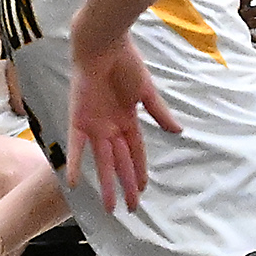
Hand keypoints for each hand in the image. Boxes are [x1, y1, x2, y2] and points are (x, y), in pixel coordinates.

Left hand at [66, 39, 180, 211]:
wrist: (104, 46)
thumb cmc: (127, 64)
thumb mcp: (147, 93)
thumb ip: (160, 113)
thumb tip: (179, 132)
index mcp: (128, 120)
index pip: (136, 152)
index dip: (140, 171)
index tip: (144, 190)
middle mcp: (111, 127)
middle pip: (120, 163)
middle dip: (126, 185)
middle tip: (131, 209)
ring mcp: (95, 125)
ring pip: (102, 161)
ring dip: (106, 184)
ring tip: (110, 207)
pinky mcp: (79, 119)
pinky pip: (76, 146)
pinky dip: (76, 164)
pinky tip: (75, 184)